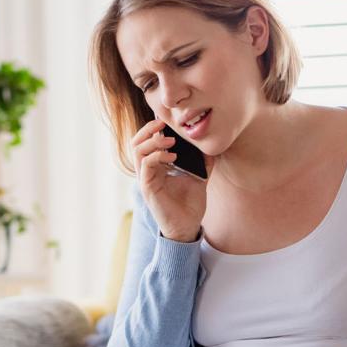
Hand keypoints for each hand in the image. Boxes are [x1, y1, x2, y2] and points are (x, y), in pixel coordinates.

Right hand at [132, 118, 214, 240]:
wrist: (188, 226)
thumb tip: (210, 145)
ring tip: (171, 141)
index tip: (167, 120)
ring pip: (137, 150)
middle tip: (164, 124)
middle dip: (149, 129)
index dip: (153, 127)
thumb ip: (202, 161)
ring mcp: (146, 179)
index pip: (146, 141)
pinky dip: (157, 156)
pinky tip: (173, 157)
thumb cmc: (189, 204)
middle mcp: (147, 171)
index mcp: (156, 166)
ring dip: (154, 141)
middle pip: (136, 142)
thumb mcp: (199, 176)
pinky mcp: (148, 188)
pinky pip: (146, 165)